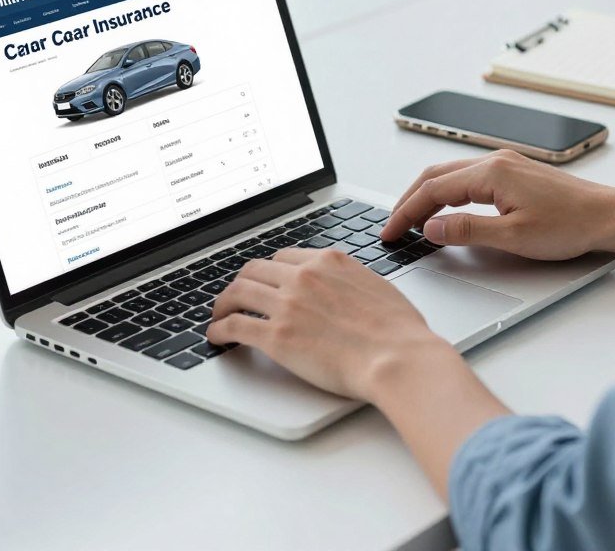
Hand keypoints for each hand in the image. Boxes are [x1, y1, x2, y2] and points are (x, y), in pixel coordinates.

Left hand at [205, 247, 449, 400]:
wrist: (397, 357)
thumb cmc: (397, 330)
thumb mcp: (375, 286)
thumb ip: (351, 280)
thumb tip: (345, 287)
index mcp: (327, 261)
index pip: (283, 257)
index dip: (269, 271)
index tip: (263, 281)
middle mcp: (303, 277)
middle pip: (254, 270)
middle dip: (241, 282)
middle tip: (235, 296)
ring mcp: (287, 305)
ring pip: (238, 293)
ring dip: (222, 303)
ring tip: (218, 315)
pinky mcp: (276, 337)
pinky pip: (234, 326)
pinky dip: (219, 330)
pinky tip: (216, 336)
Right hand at [381, 149, 614, 260]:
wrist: (609, 215)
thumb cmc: (571, 225)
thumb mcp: (514, 237)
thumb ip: (468, 231)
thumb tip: (432, 229)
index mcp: (491, 173)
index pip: (434, 190)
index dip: (407, 212)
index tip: (391, 232)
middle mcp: (494, 161)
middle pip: (436, 176)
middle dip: (410, 201)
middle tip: (393, 227)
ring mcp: (504, 164)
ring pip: (450, 174)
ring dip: (427, 195)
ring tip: (412, 220)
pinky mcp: (513, 172)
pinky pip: (467, 177)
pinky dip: (446, 192)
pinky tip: (444, 208)